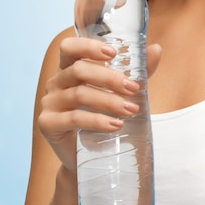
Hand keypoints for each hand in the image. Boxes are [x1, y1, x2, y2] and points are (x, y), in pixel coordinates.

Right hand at [37, 37, 161, 172]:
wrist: (88, 158)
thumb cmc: (104, 116)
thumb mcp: (121, 91)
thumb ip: (137, 70)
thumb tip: (156, 49)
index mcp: (69, 68)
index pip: (69, 47)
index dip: (88, 46)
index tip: (113, 53)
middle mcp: (56, 82)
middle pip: (79, 70)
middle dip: (110, 78)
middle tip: (134, 88)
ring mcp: (49, 103)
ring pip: (80, 94)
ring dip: (109, 101)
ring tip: (132, 109)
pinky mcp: (48, 124)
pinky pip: (74, 118)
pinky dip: (98, 120)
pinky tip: (116, 125)